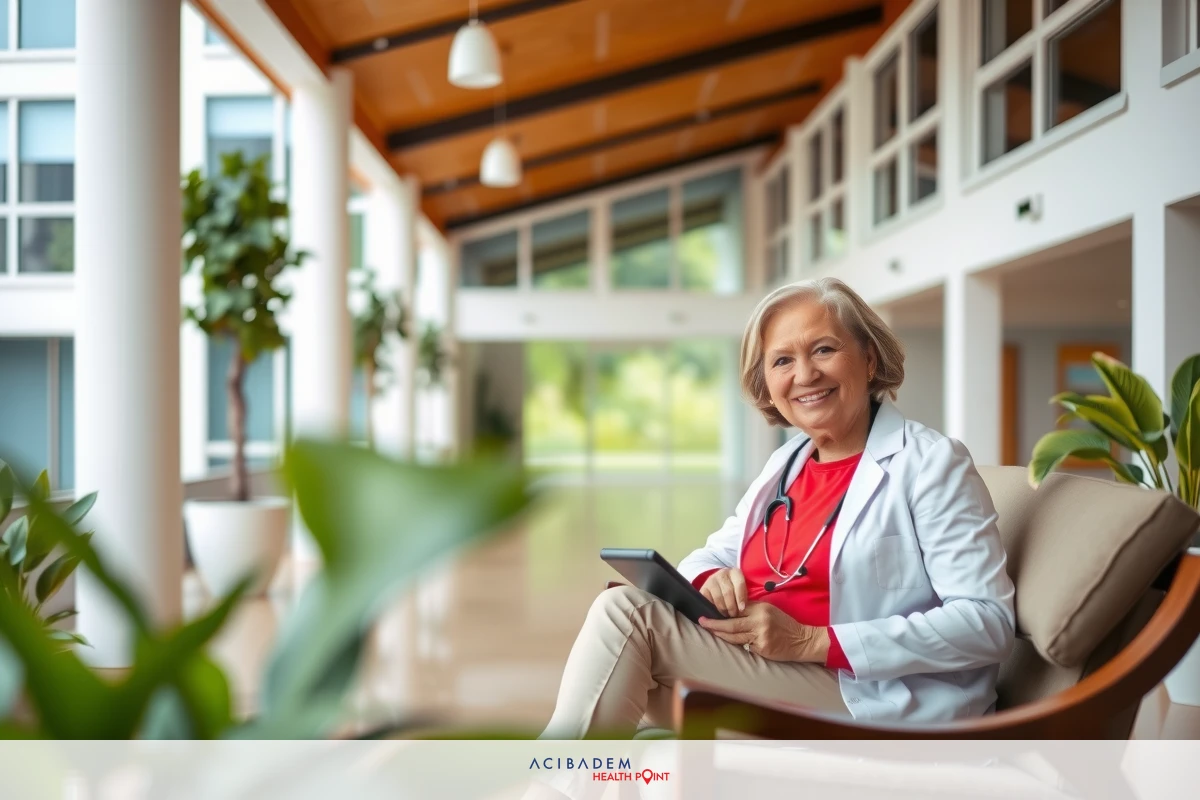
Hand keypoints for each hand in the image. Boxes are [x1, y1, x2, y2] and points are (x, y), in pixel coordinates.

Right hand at [699, 568, 747, 615]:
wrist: (721, 585)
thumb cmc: (735, 589)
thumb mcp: (743, 589)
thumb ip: (744, 596)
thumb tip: (742, 609)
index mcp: (735, 572)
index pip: (739, 584)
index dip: (741, 598)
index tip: (742, 609)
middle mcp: (722, 574)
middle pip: (728, 592)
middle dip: (731, 606)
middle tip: (734, 615)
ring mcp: (711, 580)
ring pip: (718, 597)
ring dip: (723, 609)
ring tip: (727, 615)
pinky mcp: (703, 588)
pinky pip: (708, 601)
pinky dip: (713, 609)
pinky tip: (718, 613)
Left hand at [699, 602, 829, 662]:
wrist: (802, 640)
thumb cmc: (784, 624)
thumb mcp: (769, 610)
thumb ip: (751, 610)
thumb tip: (731, 611)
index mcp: (760, 609)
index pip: (736, 609)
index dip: (721, 611)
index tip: (708, 611)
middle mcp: (759, 622)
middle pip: (731, 624)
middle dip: (714, 624)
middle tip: (702, 622)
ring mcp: (761, 637)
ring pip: (735, 637)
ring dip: (721, 635)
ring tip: (711, 632)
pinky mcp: (762, 649)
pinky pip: (745, 647)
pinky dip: (738, 645)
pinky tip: (730, 642)